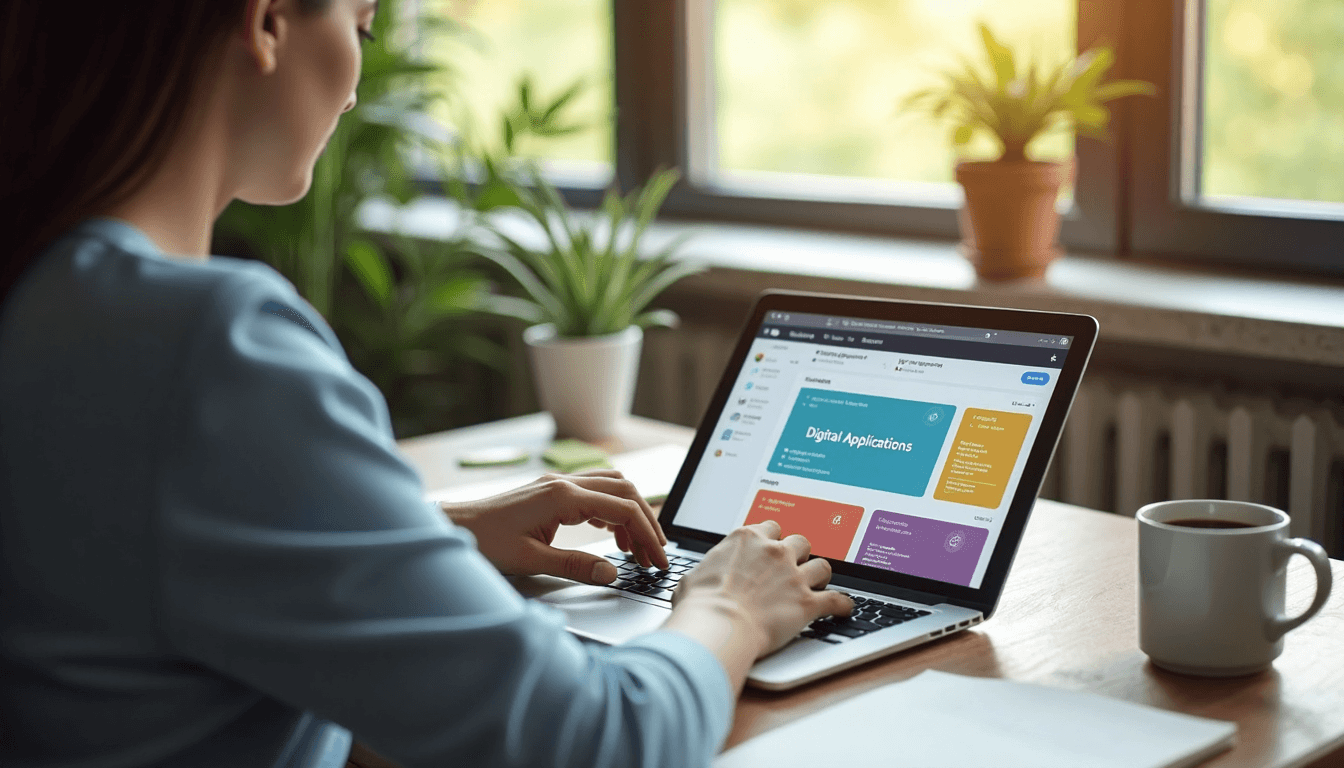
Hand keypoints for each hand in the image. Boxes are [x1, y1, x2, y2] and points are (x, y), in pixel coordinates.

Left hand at [440, 470, 668, 584]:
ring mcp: (558, 484)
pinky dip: (612, 509)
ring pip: (612, 486)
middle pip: (625, 490)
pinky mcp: (553, 491)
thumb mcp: (531, 561)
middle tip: (655, 554)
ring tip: (636, 548)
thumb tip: (613, 573)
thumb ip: (576, 566)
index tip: (658, 559)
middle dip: (646, 521)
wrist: (454, 527)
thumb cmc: (485, 542)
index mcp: (563, 497)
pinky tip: (613, 534)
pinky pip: (595, 490)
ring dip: (631, 513)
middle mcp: (564, 483)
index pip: (623, 508)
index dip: (647, 534)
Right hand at [662, 520, 851, 694]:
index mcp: (747, 539)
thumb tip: (698, 580)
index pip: (770, 527)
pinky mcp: (807, 602)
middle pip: (801, 541)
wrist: (718, 626)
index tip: (770, 548)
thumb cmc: (700, 604)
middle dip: (799, 554)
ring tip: (817, 584)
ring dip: (820, 575)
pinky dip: (842, 605)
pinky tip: (844, 609)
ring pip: (822, 566)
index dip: (772, 539)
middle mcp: (774, 552)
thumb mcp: (693, 576)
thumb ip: (707, 571)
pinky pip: (837, 600)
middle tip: (793, 567)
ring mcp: (793, 576)